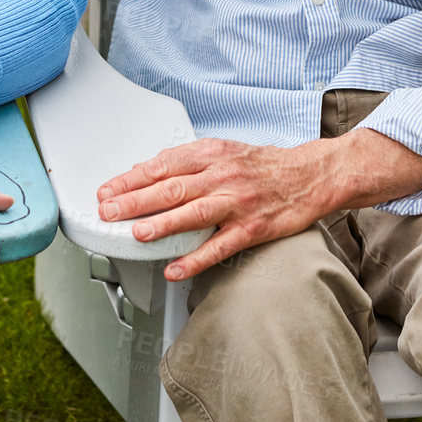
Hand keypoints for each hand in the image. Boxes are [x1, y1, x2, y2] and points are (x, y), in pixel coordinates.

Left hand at [97, 130, 421, 281]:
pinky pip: (220, 246)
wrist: (312, 175)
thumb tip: (150, 172)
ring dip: (160, 224)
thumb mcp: (226, 152)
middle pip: (171, 188)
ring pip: (192, 213)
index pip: (163, 165)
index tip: (108, 189)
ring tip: (135, 234)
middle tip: (108, 211)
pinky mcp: (253, 228)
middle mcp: (222, 175)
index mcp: (212, 154)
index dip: (132, 178)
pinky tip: (175, 269)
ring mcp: (238, 202)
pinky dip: (195, 258)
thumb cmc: (266, 167)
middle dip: (134, 200)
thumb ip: (190, 163)